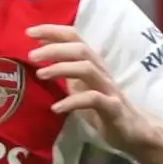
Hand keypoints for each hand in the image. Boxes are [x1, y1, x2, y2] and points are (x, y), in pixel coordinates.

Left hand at [26, 24, 156, 153]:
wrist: (133, 132)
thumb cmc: (102, 106)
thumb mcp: (79, 86)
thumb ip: (64, 70)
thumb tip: (40, 54)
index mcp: (92, 63)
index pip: (74, 37)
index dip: (53, 31)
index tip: (29, 32)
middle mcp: (101, 71)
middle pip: (80, 50)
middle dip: (54, 49)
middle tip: (31, 55)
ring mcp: (109, 89)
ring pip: (87, 69)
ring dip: (61, 69)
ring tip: (40, 74)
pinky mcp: (114, 108)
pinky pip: (94, 99)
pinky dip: (72, 102)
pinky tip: (56, 108)